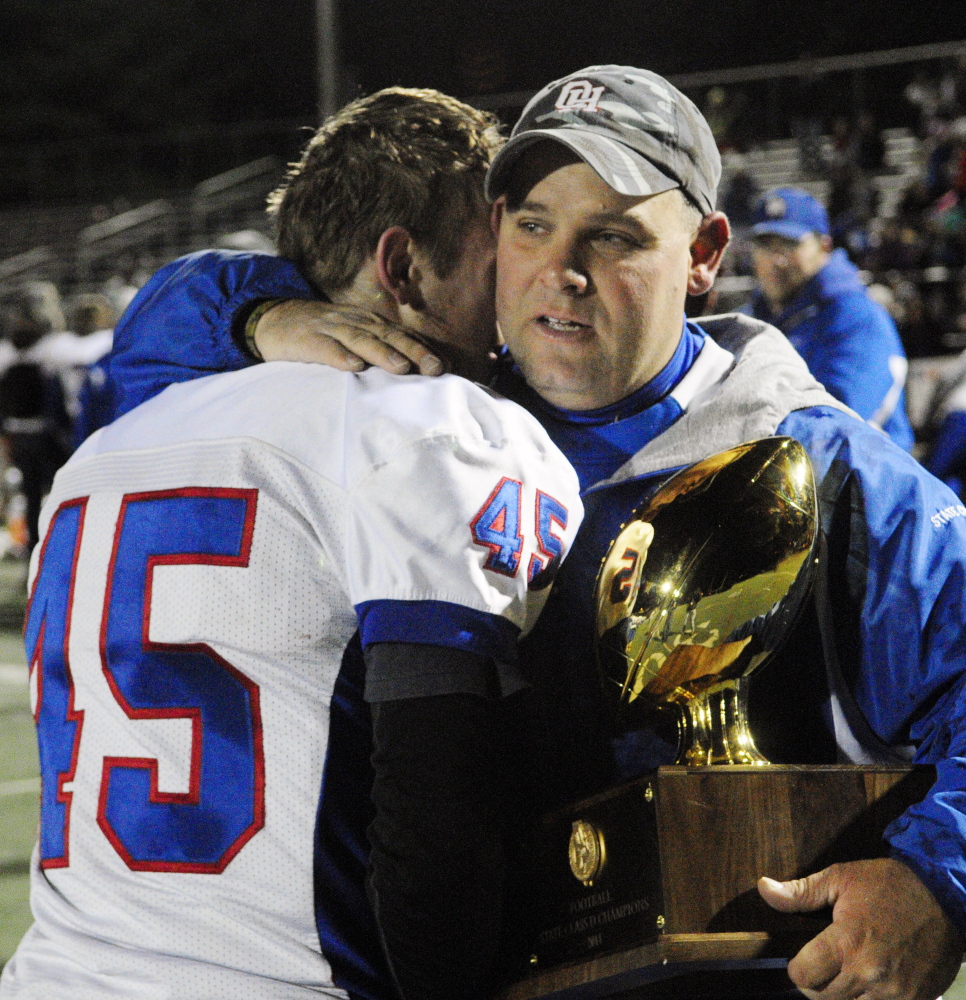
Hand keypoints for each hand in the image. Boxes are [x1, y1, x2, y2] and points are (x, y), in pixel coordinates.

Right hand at [253, 299, 447, 374]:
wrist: (272, 318)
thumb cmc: (321, 332)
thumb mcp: (352, 333)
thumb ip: (378, 347)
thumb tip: (413, 370)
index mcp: (367, 323)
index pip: (400, 335)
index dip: (423, 349)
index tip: (446, 367)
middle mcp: (353, 322)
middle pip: (387, 336)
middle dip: (413, 351)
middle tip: (435, 368)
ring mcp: (329, 329)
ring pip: (360, 340)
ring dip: (382, 353)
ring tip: (401, 367)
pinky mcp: (306, 340)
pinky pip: (324, 348)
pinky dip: (339, 356)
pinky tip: (352, 367)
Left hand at [758, 858, 963, 999]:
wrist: (946, 896)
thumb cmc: (889, 885)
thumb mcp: (840, 878)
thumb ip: (800, 892)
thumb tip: (763, 888)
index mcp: (848, 943)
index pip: (803, 977)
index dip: (796, 968)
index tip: (802, 958)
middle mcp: (870, 975)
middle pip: (823, 999)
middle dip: (816, 984)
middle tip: (823, 965)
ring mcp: (895, 994)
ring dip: (842, 996)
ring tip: (845, 974)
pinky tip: (868, 985)